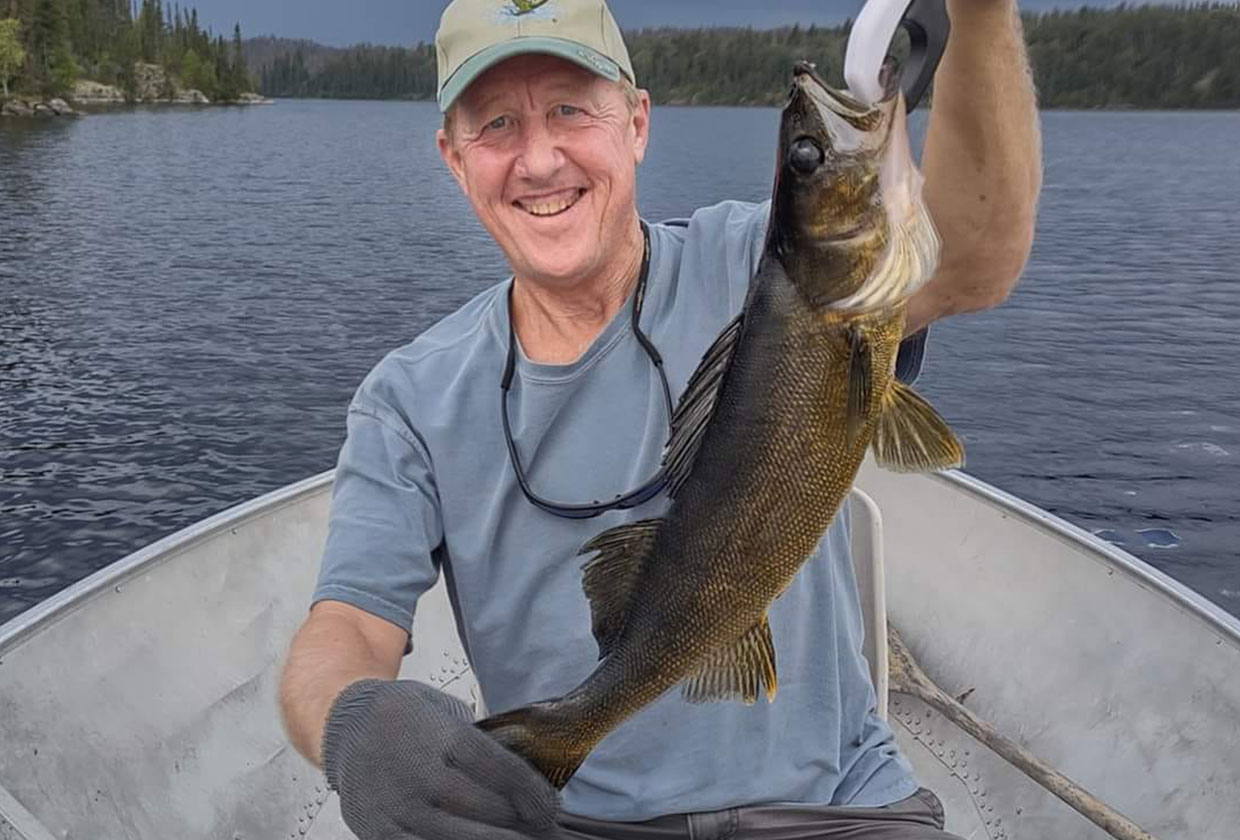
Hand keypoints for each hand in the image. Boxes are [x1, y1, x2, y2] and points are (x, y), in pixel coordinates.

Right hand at [323, 679, 562, 839]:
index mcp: (444, 736)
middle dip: (521, 823)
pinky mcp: (380, 833)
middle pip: (488, 810)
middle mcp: (422, 773)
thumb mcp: (445, 708)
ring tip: (516, 839)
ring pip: (462, 839)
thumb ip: (480, 740)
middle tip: (543, 831)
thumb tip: (523, 776)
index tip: (550, 810)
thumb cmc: (402, 716)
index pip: (503, 770)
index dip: (534, 795)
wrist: (344, 724)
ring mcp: (399, 807)